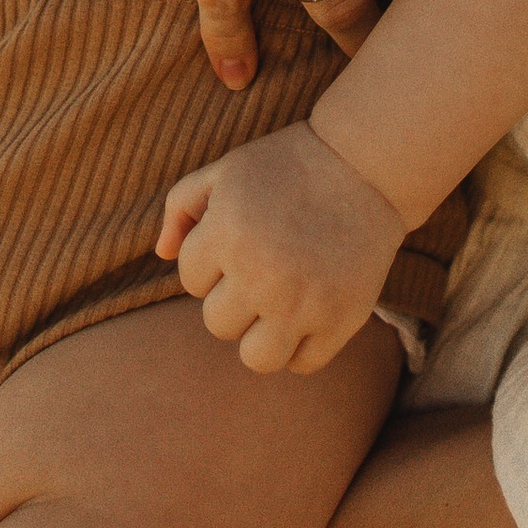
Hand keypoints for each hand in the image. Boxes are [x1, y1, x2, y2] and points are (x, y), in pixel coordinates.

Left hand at [158, 123, 406, 375]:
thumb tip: (162, 254)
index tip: (242, 237)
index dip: (213, 260)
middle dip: (234, 298)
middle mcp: (261, 273)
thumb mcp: (226, 171)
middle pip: (218, 324)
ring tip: (280, 303)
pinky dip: (304, 345)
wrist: (365, 163)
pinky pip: (303, 364)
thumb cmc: (287, 165)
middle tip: (266, 266)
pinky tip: (311, 309)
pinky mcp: (341, 319)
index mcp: (226, 233)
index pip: (191, 281)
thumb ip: (181, 206)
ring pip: (256, 358)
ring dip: (263, 335)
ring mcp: (303, 302)